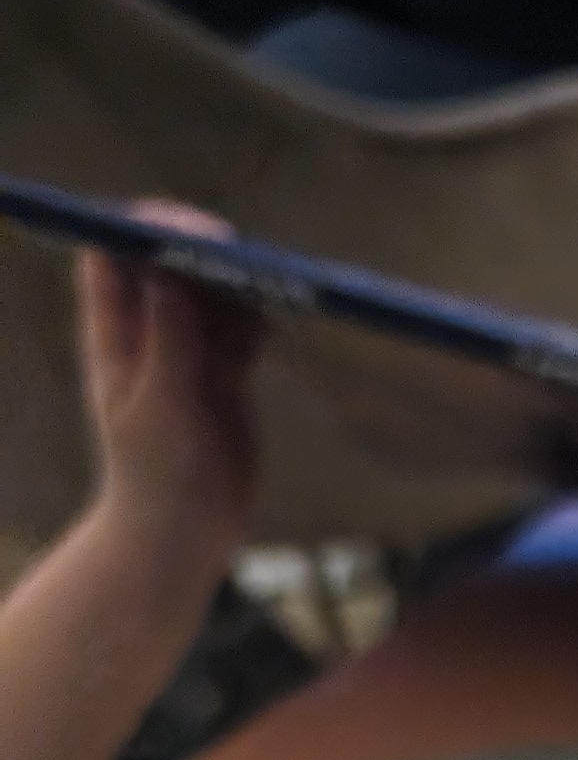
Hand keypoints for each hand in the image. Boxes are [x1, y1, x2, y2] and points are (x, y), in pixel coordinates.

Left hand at [77, 234, 258, 569]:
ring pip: (211, 295)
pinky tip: (280, 317)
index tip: (189, 228)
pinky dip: (258, 319)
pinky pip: (241, 332)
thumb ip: (167, 339)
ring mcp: (188, 352)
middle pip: (172, 265)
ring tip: (270, 284)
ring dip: (237, 285)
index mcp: (115, 332)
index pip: (117, 253)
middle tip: (244, 257)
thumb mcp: (159, 406)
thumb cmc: (157, 475)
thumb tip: (173, 272)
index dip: (146, 228)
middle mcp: (149, 331)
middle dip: (203, 252)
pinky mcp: (224, 377)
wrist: (182, 532)